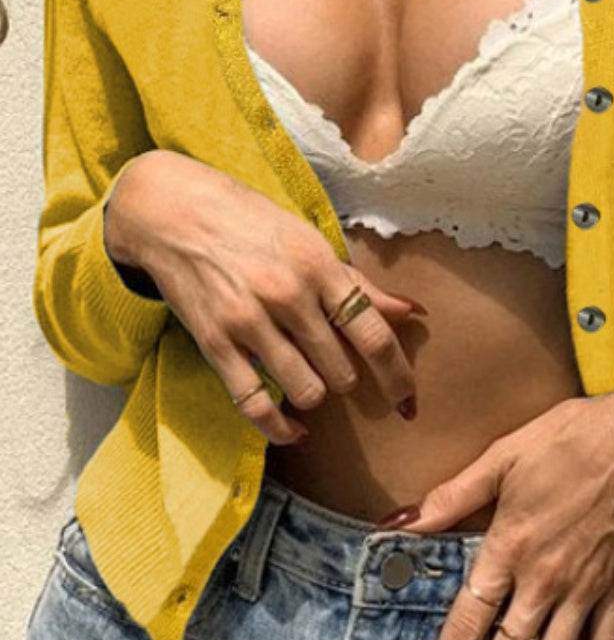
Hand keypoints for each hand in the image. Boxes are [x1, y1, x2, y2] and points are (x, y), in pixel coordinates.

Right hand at [105, 150, 425, 441]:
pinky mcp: (215, 343)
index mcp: (319, 267)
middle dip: (345, 376)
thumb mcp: (310, 241)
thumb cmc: (251, 222)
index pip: (373, 334)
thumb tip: (412, 311)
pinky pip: (255, 404)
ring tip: (307, 376)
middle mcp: (289, 296)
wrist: (175, 211)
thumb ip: (357, 283)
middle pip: (342, 370)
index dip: (398, 376)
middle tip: (332, 361)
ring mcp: (250, 321)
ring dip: (315, 393)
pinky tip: (293, 429)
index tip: (408, 400)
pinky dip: (279, 426)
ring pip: (307, 391)